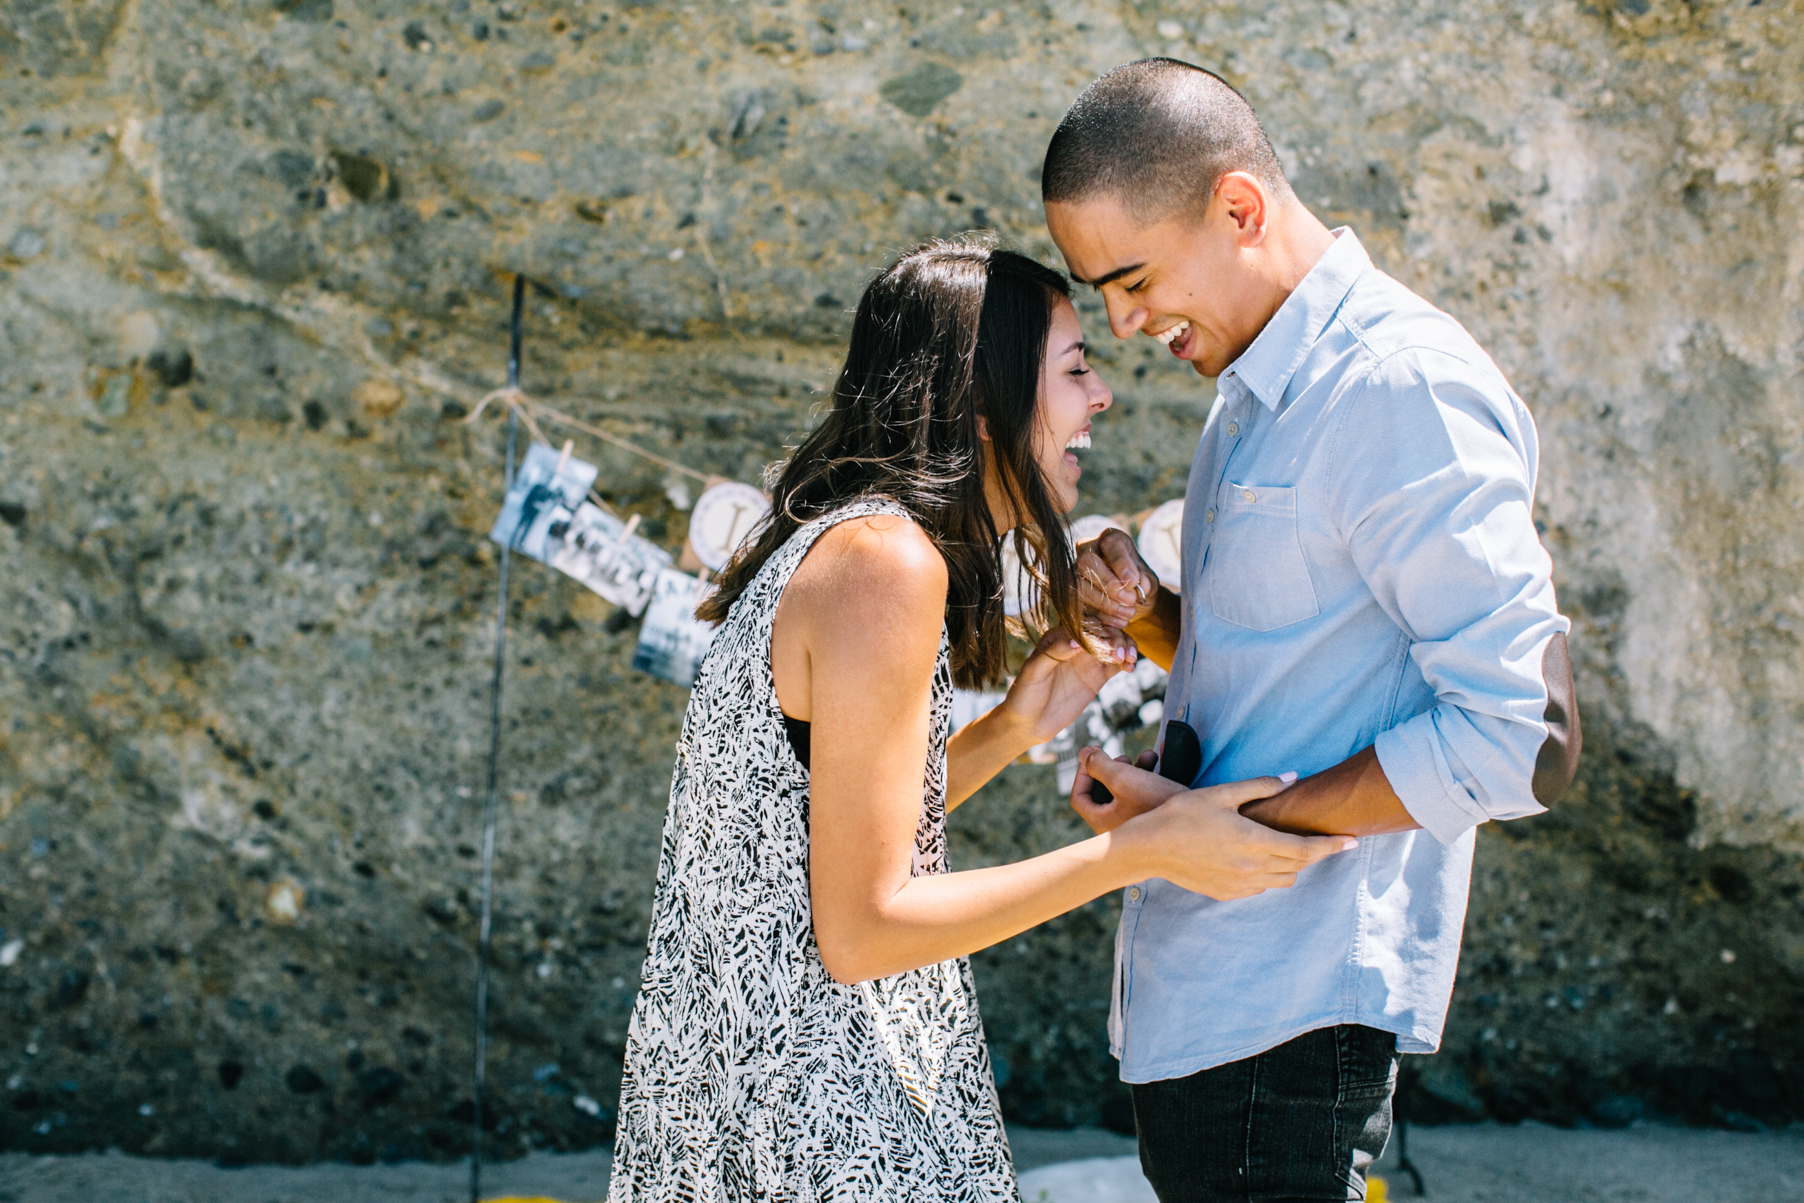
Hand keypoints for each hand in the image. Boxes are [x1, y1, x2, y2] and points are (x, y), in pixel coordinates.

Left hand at [997, 626, 1136, 746]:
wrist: (1028, 723)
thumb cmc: (1024, 694)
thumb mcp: (1034, 672)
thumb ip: (1054, 653)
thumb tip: (1076, 641)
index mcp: (1058, 636)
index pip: (1084, 625)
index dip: (1099, 631)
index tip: (1107, 645)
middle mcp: (1075, 644)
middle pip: (1104, 631)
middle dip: (1116, 639)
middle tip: (1121, 655)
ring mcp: (1087, 660)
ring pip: (1114, 645)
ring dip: (1126, 647)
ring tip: (1130, 660)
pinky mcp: (1096, 676)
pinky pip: (1116, 665)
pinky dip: (1126, 663)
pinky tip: (1130, 668)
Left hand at [1071, 747, 1171, 833]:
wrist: (1198, 826)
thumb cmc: (1156, 805)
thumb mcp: (1123, 778)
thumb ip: (1098, 765)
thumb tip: (1082, 754)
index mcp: (1102, 823)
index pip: (1079, 797)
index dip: (1083, 773)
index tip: (1095, 757)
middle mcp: (1117, 829)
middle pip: (1103, 793)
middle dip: (1113, 768)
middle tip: (1123, 758)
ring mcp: (1137, 827)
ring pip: (1126, 792)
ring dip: (1135, 769)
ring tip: (1148, 756)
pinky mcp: (1154, 822)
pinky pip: (1144, 797)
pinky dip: (1149, 779)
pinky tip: (1161, 761)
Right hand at [1076, 528, 1160, 630]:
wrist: (1131, 603)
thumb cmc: (1139, 584)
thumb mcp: (1148, 581)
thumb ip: (1146, 581)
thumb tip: (1140, 584)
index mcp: (1111, 540)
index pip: (1110, 544)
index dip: (1121, 563)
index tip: (1133, 581)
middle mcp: (1087, 551)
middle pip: (1086, 562)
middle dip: (1108, 584)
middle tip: (1130, 600)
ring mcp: (1073, 572)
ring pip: (1078, 585)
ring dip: (1104, 603)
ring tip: (1128, 614)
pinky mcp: (1069, 595)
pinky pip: (1076, 606)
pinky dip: (1099, 617)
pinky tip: (1118, 623)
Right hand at [1113, 773, 1355, 900]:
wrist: (1149, 848)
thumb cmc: (1182, 815)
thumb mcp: (1221, 794)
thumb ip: (1259, 787)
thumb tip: (1292, 778)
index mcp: (1255, 842)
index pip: (1306, 849)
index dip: (1332, 846)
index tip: (1352, 842)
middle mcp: (1252, 868)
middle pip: (1299, 866)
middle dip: (1316, 853)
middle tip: (1325, 839)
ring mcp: (1240, 885)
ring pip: (1283, 880)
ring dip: (1292, 866)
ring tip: (1287, 847)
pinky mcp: (1227, 893)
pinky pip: (1260, 887)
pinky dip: (1268, 874)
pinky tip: (1257, 858)